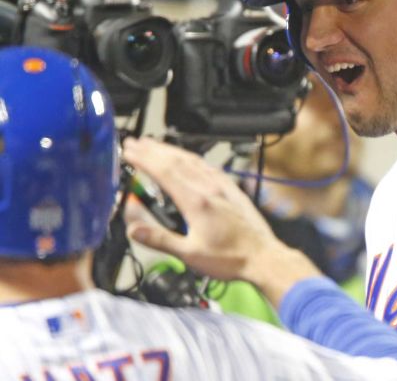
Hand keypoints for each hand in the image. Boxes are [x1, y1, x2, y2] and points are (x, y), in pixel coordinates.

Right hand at [121, 137, 321, 305]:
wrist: (263, 257)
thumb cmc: (232, 258)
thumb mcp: (190, 254)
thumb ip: (161, 240)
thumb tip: (135, 230)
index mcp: (197, 202)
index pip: (164, 172)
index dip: (144, 159)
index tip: (129, 151)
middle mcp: (210, 189)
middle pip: (177, 161)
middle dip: (153, 150)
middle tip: (135, 142)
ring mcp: (223, 187)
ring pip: (193, 161)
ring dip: (171, 151)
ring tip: (155, 145)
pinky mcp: (232, 190)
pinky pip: (209, 167)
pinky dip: (192, 159)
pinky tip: (189, 159)